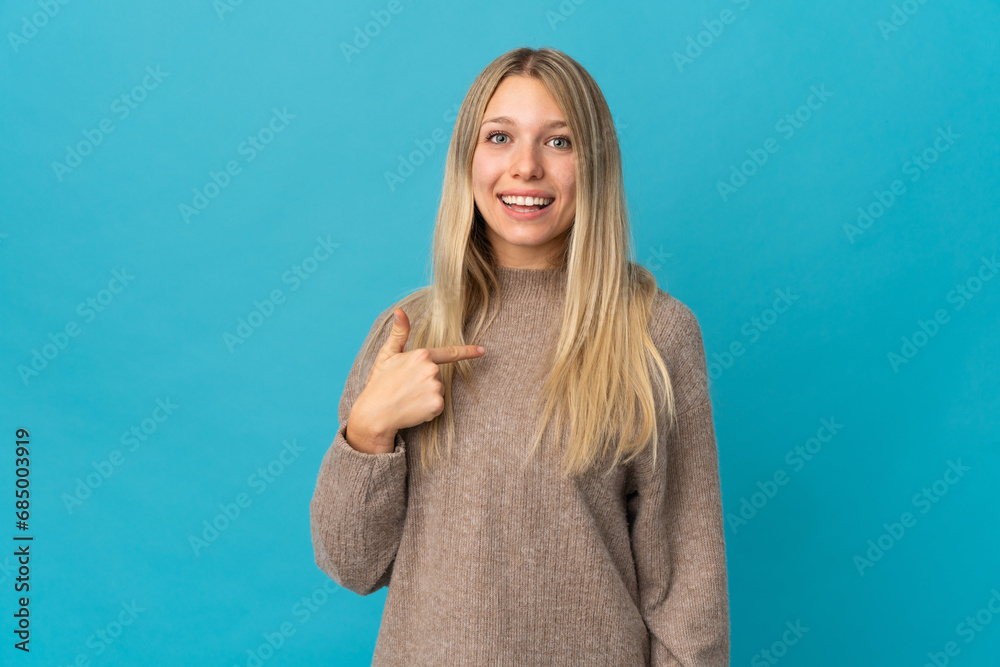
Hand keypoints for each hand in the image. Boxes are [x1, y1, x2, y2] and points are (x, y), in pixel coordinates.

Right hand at [345, 308, 485, 453]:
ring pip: (439, 391)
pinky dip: (428, 410)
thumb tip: (400, 311)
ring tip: (408, 398)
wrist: (374, 413)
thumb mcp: (387, 355)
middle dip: (425, 382)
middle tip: (406, 387)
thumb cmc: (379, 383)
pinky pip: (438, 406)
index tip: (483, 350)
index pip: (450, 353)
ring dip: (427, 396)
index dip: (468, 351)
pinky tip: (413, 409)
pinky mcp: (437, 404)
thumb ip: (399, 333)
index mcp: (421, 355)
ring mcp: (435, 387)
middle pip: (439, 376)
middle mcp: (431, 369)